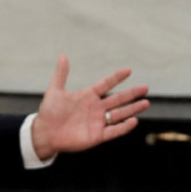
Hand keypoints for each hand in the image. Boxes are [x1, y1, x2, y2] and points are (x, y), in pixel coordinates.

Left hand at [30, 54, 149, 160]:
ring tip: (146, 103)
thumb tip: (63, 55)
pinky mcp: (97, 136)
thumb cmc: (49, 112)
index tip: (128, 70)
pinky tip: (134, 120)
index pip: (106, 84)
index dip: (116, 78)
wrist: (45, 133)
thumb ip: (61, 74)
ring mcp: (97, 122)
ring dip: (133, 109)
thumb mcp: (55, 91)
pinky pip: (114, 130)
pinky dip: (124, 127)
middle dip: (132, 94)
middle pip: (118, 99)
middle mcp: (95, 108)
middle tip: (145, 87)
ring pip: (119, 114)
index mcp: (87, 96)